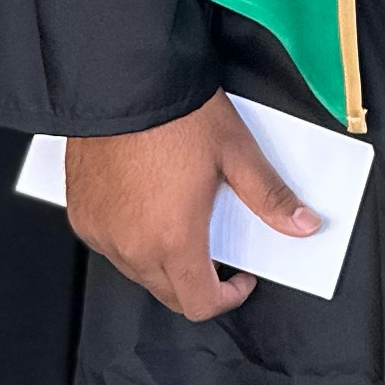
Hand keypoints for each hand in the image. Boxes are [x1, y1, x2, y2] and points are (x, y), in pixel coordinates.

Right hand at [64, 93, 318, 321]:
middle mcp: (130, 246)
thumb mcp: (238, 154)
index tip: (242, 278)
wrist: (123, 82)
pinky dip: (133, 240)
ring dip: (165, 263)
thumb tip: (303, 224)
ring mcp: (100, 233)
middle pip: (168, 293)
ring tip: (186, 224)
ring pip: (137, 271)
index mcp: (172, 240)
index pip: (199, 303)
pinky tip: (150, 209)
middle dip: (198, 282)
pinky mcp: (81, 215)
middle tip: (219, 250)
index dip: (227, 298)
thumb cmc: (179, 115)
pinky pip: (111, 245)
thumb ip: (270, 197)